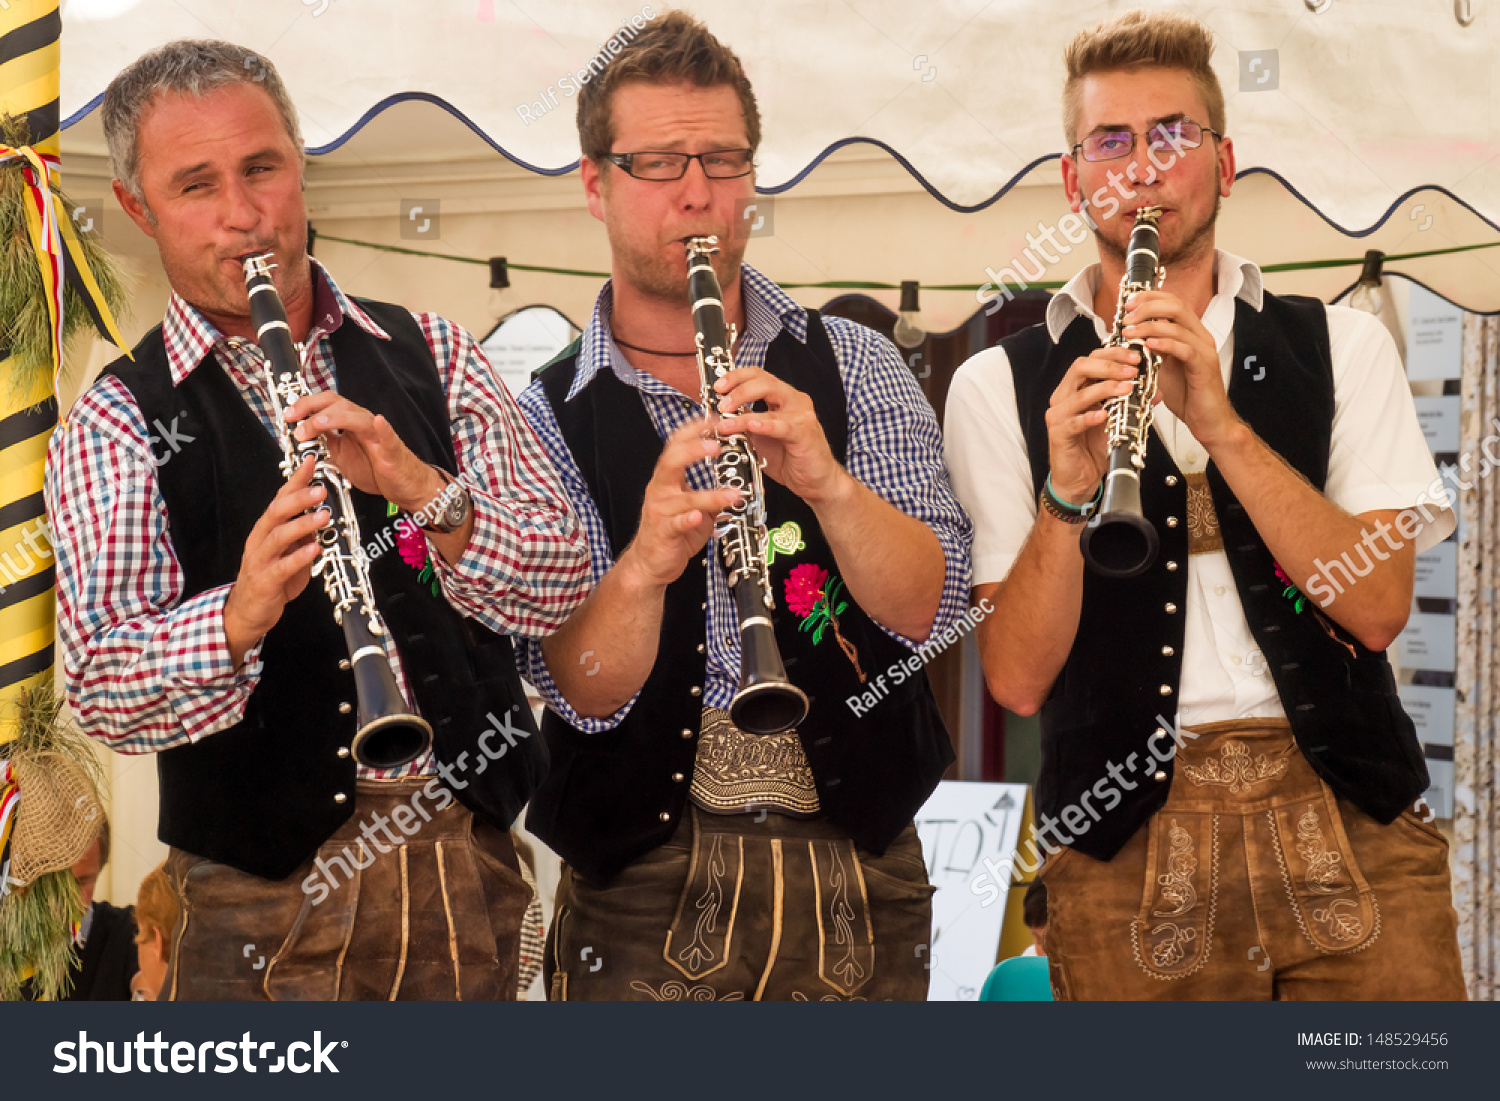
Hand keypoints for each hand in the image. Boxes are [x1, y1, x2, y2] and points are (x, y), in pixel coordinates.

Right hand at [222, 456, 327, 664]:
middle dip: (298, 498)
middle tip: (320, 489)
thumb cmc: (271, 578)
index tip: (311, 461)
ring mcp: (260, 560)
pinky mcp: (265, 581)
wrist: (248, 611)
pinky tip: (314, 550)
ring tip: (323, 516)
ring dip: (302, 524)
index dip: (295, 479)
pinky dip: (298, 557)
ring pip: (278, 536)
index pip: (280, 498)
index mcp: (267, 529)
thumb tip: (321, 512)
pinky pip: (282, 567)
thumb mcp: (290, 551)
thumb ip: (303, 533)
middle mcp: (260, 540)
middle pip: (276, 512)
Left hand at [284, 391, 444, 512]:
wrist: (402, 486)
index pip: (326, 404)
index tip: (288, 416)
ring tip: (317, 424)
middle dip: (313, 409)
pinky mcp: (392, 450)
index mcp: (349, 424)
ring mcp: (378, 435)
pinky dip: (384, 428)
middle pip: (337, 404)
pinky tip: (379, 421)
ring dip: (335, 418)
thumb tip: (305, 430)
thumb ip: (326, 440)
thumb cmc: (375, 469)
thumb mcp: (341, 454)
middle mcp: (362, 423)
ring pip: (357, 417)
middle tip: (294, 420)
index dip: (305, 405)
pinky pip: (389, 436)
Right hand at [619, 420, 742, 589]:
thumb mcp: (696, 508)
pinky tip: (698, 517)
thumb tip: (740, 483)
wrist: (651, 562)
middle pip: (672, 461)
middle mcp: (661, 489)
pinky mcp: (663, 532)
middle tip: (716, 445)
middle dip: (693, 450)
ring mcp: (660, 510)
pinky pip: (676, 523)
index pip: (677, 445)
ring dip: (710, 495)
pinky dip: (687, 519)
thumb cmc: (673, 531)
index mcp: (668, 478)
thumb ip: (712, 493)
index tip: (714, 419)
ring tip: (734, 494)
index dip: (694, 429)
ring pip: (684, 497)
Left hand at [712, 367, 847, 503]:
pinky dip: (765, 424)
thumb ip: (743, 422)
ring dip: (743, 406)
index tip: (717, 387)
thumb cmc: (789, 458)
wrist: (815, 482)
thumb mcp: (759, 436)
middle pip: (763, 380)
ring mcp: (801, 415)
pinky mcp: (805, 433)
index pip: (757, 376)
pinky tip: (751, 425)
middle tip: (720, 402)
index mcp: (782, 397)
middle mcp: (793, 400)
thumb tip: (718, 415)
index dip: (735, 377)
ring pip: (770, 397)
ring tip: (725, 419)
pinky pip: (782, 425)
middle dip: (737, 387)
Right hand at [1045, 348, 1138, 504]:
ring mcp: (1058, 415)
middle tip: (1132, 370)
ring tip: (1127, 389)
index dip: (1113, 354)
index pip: (1091, 359)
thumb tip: (1156, 391)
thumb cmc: (1093, 447)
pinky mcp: (1058, 434)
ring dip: (1105, 388)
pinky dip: (1089, 417)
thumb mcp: (1117, 420)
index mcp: (1076, 388)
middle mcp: (1064, 397)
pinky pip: (1073, 422)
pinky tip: (1104, 415)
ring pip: (1078, 394)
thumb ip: (1133, 404)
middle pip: (1080, 368)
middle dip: (1109, 365)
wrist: (1080, 478)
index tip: (1136, 356)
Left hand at [1121, 289, 1241, 447]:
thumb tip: (1128, 335)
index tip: (1128, 304)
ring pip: (1178, 326)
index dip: (1150, 297)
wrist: (1207, 420)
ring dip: (1150, 326)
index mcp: (1191, 333)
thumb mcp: (1162, 366)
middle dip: (1148, 307)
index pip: (1173, 302)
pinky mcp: (1204, 366)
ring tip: (1129, 332)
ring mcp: (1204, 350)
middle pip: (1177, 306)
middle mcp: (1200, 336)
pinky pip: (1185, 349)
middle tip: (1127, 317)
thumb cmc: (1186, 394)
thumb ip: (1151, 348)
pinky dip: (1165, 344)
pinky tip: (1148, 346)